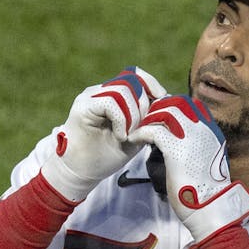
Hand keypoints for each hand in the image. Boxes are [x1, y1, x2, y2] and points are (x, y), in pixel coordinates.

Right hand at [38, 67, 164, 201]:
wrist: (81, 172)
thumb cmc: (106, 155)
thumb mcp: (135, 134)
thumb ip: (147, 117)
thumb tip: (167, 99)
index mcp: (112, 94)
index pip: (135, 75)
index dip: (151, 84)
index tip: (161, 102)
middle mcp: (99, 91)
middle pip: (131, 79)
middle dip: (144, 104)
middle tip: (141, 129)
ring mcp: (89, 97)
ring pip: (123, 89)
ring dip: (133, 115)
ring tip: (129, 135)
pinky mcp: (82, 106)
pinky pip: (111, 102)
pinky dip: (121, 120)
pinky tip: (120, 136)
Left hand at [127, 95, 248, 243]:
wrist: (209, 207)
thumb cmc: (204, 190)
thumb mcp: (203, 160)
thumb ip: (194, 146)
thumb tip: (179, 142)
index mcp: (212, 131)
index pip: (191, 104)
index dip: (172, 106)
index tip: (159, 117)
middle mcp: (204, 129)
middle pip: (177, 101)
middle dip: (158, 107)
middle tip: (145, 119)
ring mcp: (192, 137)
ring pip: (165, 110)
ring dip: (148, 117)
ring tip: (138, 128)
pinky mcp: (177, 149)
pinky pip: (154, 130)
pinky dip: (141, 132)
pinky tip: (134, 140)